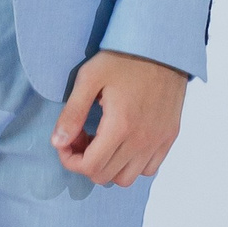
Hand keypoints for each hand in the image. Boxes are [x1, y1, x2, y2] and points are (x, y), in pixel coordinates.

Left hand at [52, 51, 187, 187]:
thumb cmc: (124, 59)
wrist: (162, 47)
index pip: (90, 167)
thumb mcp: (89, 78)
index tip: (66, 142)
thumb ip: (72, 113)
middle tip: (82, 137)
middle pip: (105, 176)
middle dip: (85, 162)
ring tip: (102, 142)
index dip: (70, 160)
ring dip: (108, 166)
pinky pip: (149, 169)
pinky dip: (132, 164)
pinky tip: (123, 143)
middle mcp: (142, 140)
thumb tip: (58, 143)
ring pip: (127, 178)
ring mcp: (158, 141)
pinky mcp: (169, 137)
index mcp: (120, 127)